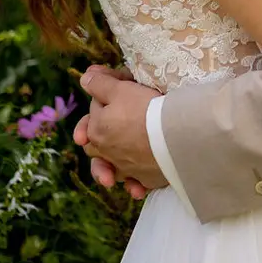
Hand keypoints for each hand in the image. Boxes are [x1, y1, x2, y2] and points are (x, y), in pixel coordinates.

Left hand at [74, 64, 167, 193]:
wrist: (176, 136)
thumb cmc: (147, 108)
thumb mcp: (121, 88)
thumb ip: (99, 84)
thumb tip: (85, 78)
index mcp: (96, 130)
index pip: (94, 111)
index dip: (106, 95)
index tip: (123, 84)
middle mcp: (106, 152)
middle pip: (95, 144)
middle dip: (98, 135)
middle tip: (111, 123)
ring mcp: (125, 168)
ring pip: (110, 168)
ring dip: (110, 168)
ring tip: (115, 164)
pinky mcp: (145, 179)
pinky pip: (135, 183)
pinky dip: (134, 184)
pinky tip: (136, 184)